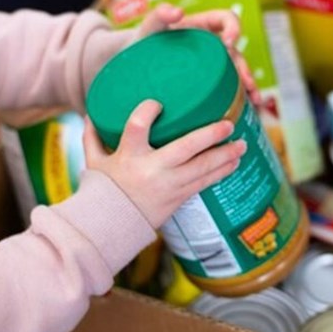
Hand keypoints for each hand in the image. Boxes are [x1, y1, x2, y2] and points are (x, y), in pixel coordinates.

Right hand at [82, 100, 246, 227]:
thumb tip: (91, 113)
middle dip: (209, 135)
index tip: (157, 103)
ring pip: (202, 168)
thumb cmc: (102, 191)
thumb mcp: (93, 162)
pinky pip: (204, 183)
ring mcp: (169, 186)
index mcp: (129, 156)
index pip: (137, 128)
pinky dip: (221, 172)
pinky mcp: (179, 198)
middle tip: (228, 124)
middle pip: (185, 149)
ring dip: (225, 156)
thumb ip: (93, 137)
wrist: (110, 228)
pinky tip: (234, 162)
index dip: (147, 112)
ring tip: (241, 144)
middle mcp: (152, 170)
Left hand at [136, 3, 260, 105]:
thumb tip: (178, 11)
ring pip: (237, 74)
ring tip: (254, 101)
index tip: (228, 42)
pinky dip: (238, 101)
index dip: (233, 27)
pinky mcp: (207, 85)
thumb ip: (158, 15)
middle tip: (246, 81)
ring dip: (249, 86)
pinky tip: (245, 112)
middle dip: (245, 67)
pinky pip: (227, 91)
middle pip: (237, 53)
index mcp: (203, 27)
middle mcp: (211, 47)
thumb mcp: (148, 27)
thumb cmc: (142, 42)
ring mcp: (211, 67)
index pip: (226, 19)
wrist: (131, 65)